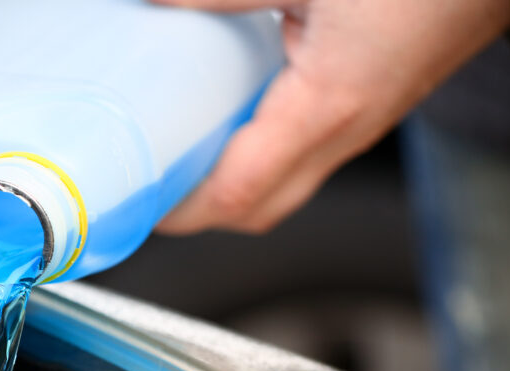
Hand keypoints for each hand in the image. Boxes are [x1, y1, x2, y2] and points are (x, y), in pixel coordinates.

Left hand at [153, 0, 509, 234]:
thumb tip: (154, 7)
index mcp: (327, 106)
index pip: (235, 195)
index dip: (180, 211)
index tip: (141, 202)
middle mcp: (346, 131)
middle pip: (257, 210)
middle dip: (198, 212)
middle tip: (154, 184)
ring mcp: (361, 126)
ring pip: (282, 188)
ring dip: (229, 185)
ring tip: (184, 155)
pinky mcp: (368, 108)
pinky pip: (303, 156)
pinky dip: (258, 154)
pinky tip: (235, 117)